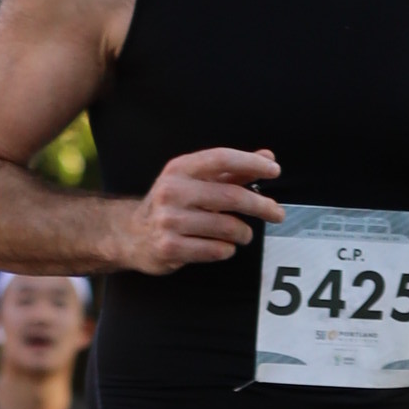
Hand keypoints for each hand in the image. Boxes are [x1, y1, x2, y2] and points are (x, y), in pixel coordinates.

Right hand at [130, 146, 281, 271]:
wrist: (131, 234)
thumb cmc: (171, 205)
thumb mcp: (195, 181)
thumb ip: (232, 171)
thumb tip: (268, 159)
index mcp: (179, 169)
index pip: (221, 159)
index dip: (251, 163)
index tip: (274, 171)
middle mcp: (172, 191)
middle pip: (230, 196)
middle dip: (260, 205)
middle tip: (277, 213)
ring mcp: (169, 220)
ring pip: (225, 227)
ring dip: (243, 232)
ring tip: (244, 234)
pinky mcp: (169, 247)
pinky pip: (214, 250)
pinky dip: (227, 249)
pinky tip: (225, 247)